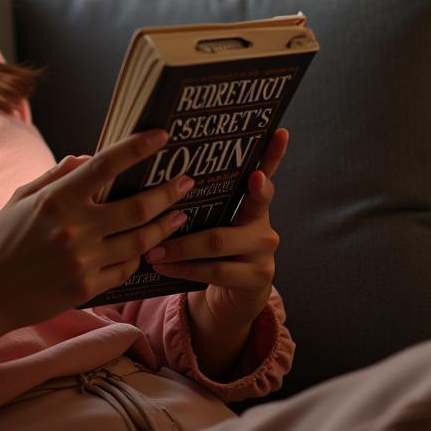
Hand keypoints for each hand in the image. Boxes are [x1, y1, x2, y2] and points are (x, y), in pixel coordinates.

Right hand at [0, 129, 194, 336]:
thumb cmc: (1, 241)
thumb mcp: (22, 199)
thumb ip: (57, 177)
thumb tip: (88, 158)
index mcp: (56, 200)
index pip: (105, 166)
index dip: (136, 148)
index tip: (161, 136)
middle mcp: (73, 229)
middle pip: (136, 206)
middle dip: (168, 191)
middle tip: (186, 181)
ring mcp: (82, 261)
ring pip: (140, 240)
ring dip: (165, 225)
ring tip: (179, 213)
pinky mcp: (87, 288)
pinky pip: (126, 268)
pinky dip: (140, 256)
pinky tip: (148, 247)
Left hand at [146, 128, 287, 333]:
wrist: (231, 298)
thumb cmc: (211, 252)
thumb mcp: (210, 223)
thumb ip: (200, 201)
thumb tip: (161, 175)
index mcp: (253, 204)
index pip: (265, 172)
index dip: (273, 154)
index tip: (279, 132)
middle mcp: (264, 224)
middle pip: (242, 205)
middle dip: (203, 204)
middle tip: (184, 194)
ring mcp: (264, 252)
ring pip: (217, 242)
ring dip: (179, 246)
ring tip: (150, 249)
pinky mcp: (257, 278)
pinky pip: (215, 271)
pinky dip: (183, 268)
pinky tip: (161, 267)